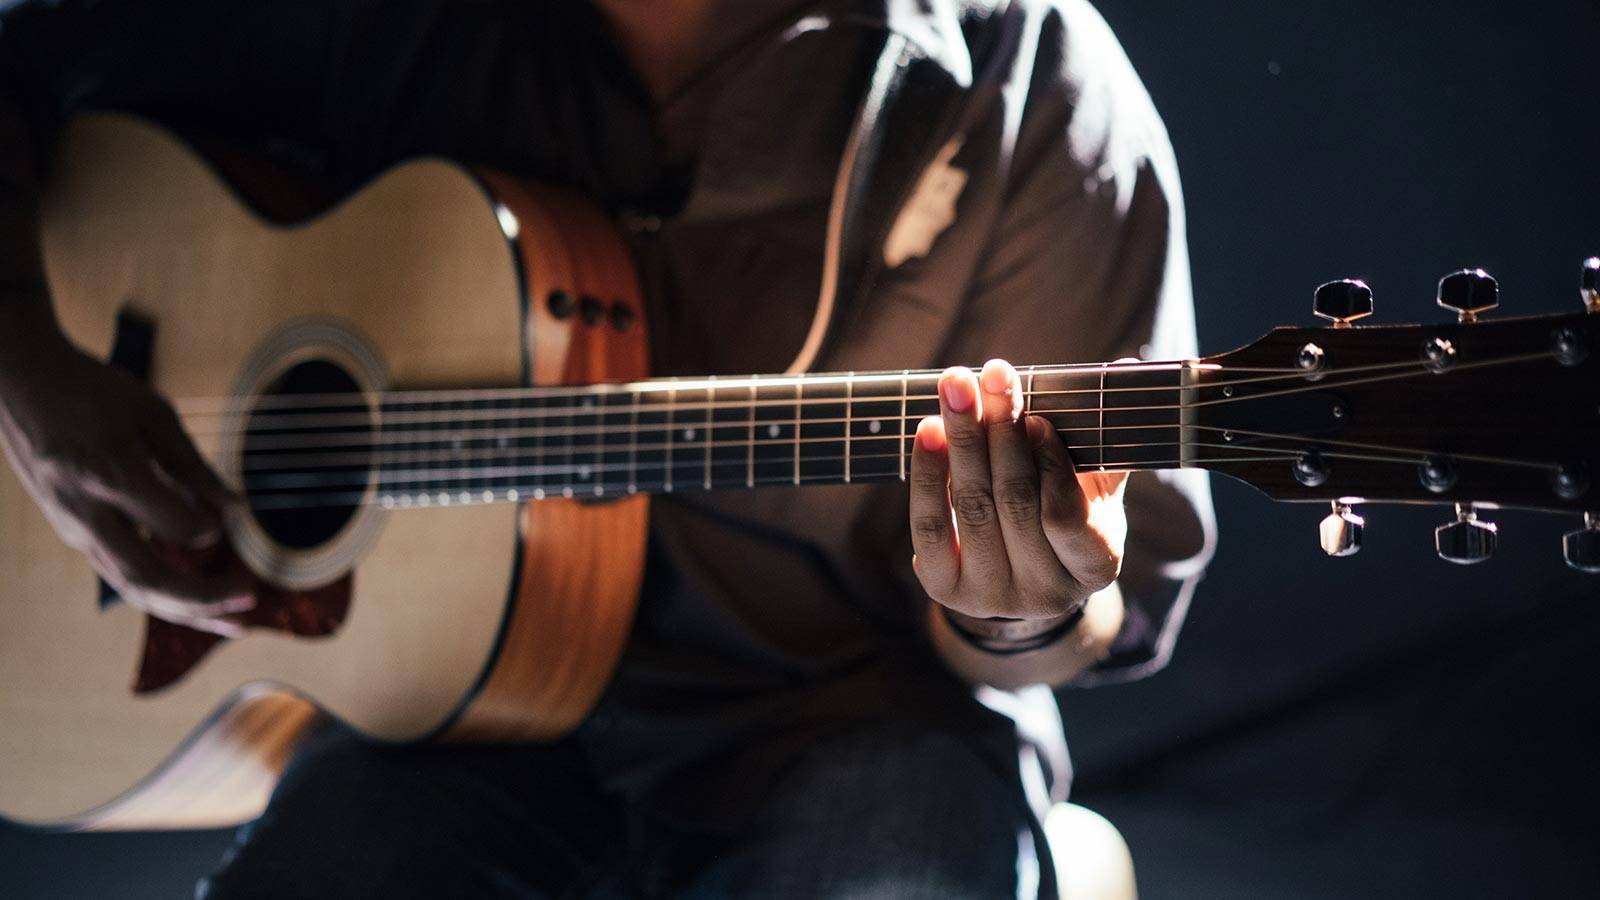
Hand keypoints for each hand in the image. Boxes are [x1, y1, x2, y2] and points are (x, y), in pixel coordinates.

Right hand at [0, 315, 252, 636]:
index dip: (210, 529)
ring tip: (235, 623)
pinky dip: (163, 593)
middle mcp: (87, 512)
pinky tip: (199, 602)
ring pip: (131, 586)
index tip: (232, 519)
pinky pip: (121, 573)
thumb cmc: (93, 390)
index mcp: (111, 474)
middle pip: (147, 577)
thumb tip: (237, 510)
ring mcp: (74, 528)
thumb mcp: (152, 414)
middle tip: (251, 601)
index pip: (174, 525)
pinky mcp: (73, 533)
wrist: (20, 383)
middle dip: (203, 600)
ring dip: (186, 610)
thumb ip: (193, 466)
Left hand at [909, 359, 1127, 624]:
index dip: (1051, 466)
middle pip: (1014, 502)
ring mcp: (991, 596)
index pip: (1067, 517)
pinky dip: (929, 474)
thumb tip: (1128, 368)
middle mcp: (1044, 593)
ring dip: (962, 439)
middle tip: (993, 375)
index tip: (1037, 418)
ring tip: (956, 387)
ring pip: (972, 507)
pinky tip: (929, 430)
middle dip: (1001, 431)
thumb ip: (1104, 438)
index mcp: (1094, 567)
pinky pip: (930, 525)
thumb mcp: (1094, 486)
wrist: (1018, 572)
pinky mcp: (945, 588)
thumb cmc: (1064, 514)